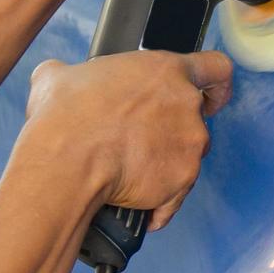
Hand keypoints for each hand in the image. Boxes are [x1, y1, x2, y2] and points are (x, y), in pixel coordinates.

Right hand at [19, 50, 233, 231]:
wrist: (67, 160)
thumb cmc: (66, 116)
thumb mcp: (59, 77)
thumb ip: (73, 74)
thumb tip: (58, 78)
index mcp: (165, 71)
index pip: (216, 68)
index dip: (216, 84)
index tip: (211, 97)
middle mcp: (187, 105)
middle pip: (196, 120)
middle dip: (172, 133)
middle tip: (140, 141)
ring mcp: (190, 144)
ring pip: (187, 157)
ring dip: (165, 165)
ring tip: (128, 174)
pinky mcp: (183, 178)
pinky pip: (175, 194)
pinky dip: (158, 202)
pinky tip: (134, 204)